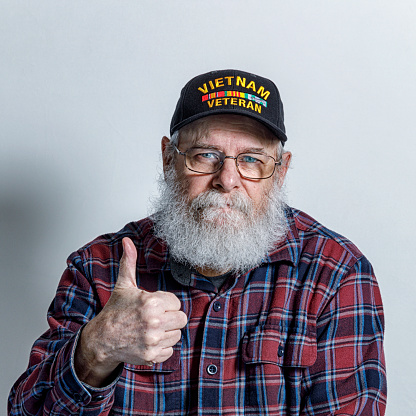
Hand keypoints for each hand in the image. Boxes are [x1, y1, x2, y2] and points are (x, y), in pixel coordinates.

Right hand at [74, 237, 187, 385]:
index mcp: (151, 302)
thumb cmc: (116, 311)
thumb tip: (127, 241)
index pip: (176, 303)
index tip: (154, 306)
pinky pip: (170, 350)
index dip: (166, 304)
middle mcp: (154, 322)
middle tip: (155, 317)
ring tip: (151, 329)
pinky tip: (149, 340)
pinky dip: (162, 347)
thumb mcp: (124, 285)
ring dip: (167, 332)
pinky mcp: (152, 355)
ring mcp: (153, 340)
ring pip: (177, 334)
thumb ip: (129, 262)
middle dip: (170, 317)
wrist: (102, 339)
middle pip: (181, 319)